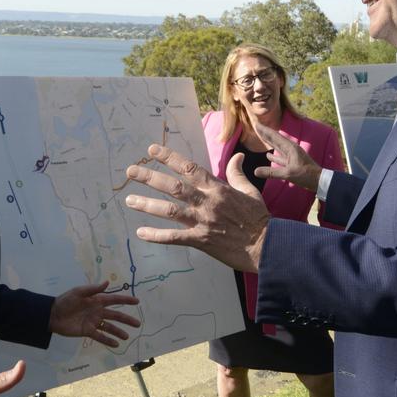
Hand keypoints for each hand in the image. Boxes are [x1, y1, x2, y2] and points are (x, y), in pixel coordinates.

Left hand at [48, 282, 141, 347]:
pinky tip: (116, 345)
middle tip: (137, 324)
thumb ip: (93, 289)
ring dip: (118, 332)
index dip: (125, 301)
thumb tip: (107, 282)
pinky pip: (100, 336)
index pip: (114, 300)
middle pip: (115, 316)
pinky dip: (108, 341)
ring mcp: (94, 322)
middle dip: (126, 319)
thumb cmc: (65, 301)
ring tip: (127, 337)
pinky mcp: (88, 331)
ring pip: (109, 327)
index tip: (136, 301)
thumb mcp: (78, 292)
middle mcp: (98, 311)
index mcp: (97, 300)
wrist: (52, 314)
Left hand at [123, 144, 268, 272]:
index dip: (169, 157)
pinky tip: (141, 233)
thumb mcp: (250, 191)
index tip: (152, 150)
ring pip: (169, 210)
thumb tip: (237, 156)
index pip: (189, 167)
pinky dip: (156, 235)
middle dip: (150, 177)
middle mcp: (207, 202)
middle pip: (173, 186)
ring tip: (129, 200)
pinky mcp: (201, 240)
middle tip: (131, 171)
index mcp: (217, 188)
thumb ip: (237, 174)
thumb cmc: (259, 218)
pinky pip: (174, 237)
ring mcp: (203, 221)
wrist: (266, 245)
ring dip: (147, 204)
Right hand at [250, 122, 321, 192]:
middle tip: (257, 126)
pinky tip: (268, 155)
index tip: (256, 124)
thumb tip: (255, 171)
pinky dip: (274, 155)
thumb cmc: (306, 175)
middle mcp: (291, 149)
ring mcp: (292, 156)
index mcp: (290, 148)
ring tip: (262, 137)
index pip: (275, 136)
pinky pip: (280, 156)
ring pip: (278, 147)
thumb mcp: (288, 174)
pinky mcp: (292, 163)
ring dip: (270, 142)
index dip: (265, 130)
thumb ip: (271, 172)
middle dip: (266, 133)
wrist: (319, 180)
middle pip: (275, 139)